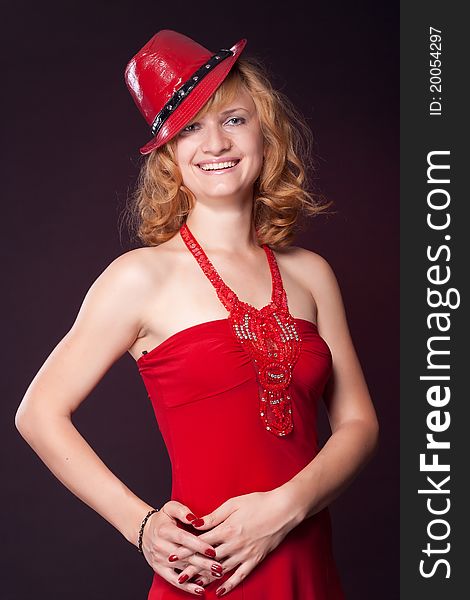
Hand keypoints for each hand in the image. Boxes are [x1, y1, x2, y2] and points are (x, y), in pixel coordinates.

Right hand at [141, 500, 223, 595]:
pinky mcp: (160, 570)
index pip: (184, 539)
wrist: (144, 532)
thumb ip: (182, 510)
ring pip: (183, 569)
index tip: (213, 550)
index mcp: (165, 531)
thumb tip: (194, 518)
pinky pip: (174, 581)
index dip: (199, 545)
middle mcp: (162, 547)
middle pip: (186, 557)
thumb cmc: (163, 519)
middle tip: (220, 567)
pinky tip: (200, 590)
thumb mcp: (170, 508)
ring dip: (200, 574)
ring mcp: (160, 560)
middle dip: (204, 563)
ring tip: (216, 576)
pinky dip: (187, 587)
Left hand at [172, 489, 301, 595]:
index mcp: (227, 529)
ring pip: (222, 570)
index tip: (173, 555)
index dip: (185, 550)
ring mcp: (245, 554)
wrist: (283, 509)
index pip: (201, 543)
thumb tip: (196, 524)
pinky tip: (220, 591)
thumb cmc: (258, 502)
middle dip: (192, 568)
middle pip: (208, 559)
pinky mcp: (255, 559)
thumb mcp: (233, 503)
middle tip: (178, 576)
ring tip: (192, 585)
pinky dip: (230, 585)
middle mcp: (235, 544)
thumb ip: (214, 516)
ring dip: (206, 578)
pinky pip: (240, 575)